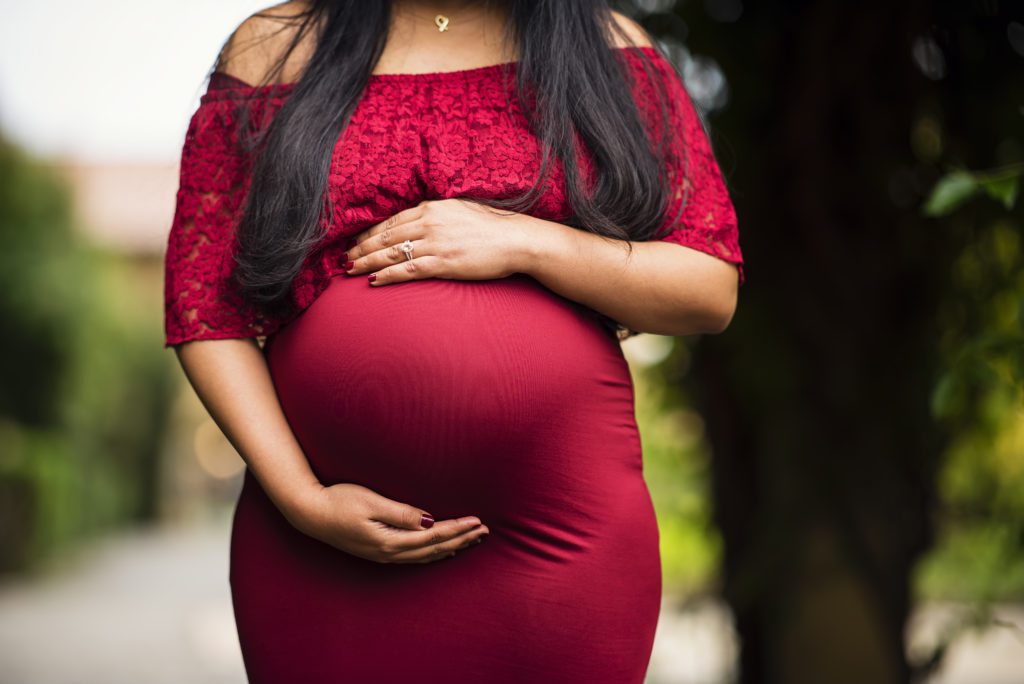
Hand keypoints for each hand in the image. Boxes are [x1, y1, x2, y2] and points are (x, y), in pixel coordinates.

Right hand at [292, 482, 489, 563]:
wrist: (310, 513)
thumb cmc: (338, 501)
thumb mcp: (371, 502)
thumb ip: (400, 513)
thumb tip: (428, 520)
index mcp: (390, 541)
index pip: (434, 536)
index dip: (458, 529)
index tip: (478, 522)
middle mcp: (390, 553)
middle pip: (435, 548)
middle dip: (462, 540)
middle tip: (485, 532)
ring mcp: (384, 556)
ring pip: (427, 555)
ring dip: (452, 547)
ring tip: (472, 541)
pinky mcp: (379, 552)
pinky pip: (415, 557)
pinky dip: (434, 553)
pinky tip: (444, 550)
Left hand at [342, 198, 533, 284]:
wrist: (517, 240)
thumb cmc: (493, 228)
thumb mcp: (461, 211)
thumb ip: (439, 216)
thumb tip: (423, 223)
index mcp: (432, 207)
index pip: (392, 220)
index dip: (369, 232)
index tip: (355, 240)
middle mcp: (430, 222)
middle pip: (385, 235)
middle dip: (361, 247)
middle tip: (344, 257)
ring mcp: (436, 242)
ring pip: (391, 252)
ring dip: (367, 261)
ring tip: (350, 270)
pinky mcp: (444, 262)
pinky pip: (408, 269)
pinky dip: (388, 275)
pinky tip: (373, 280)